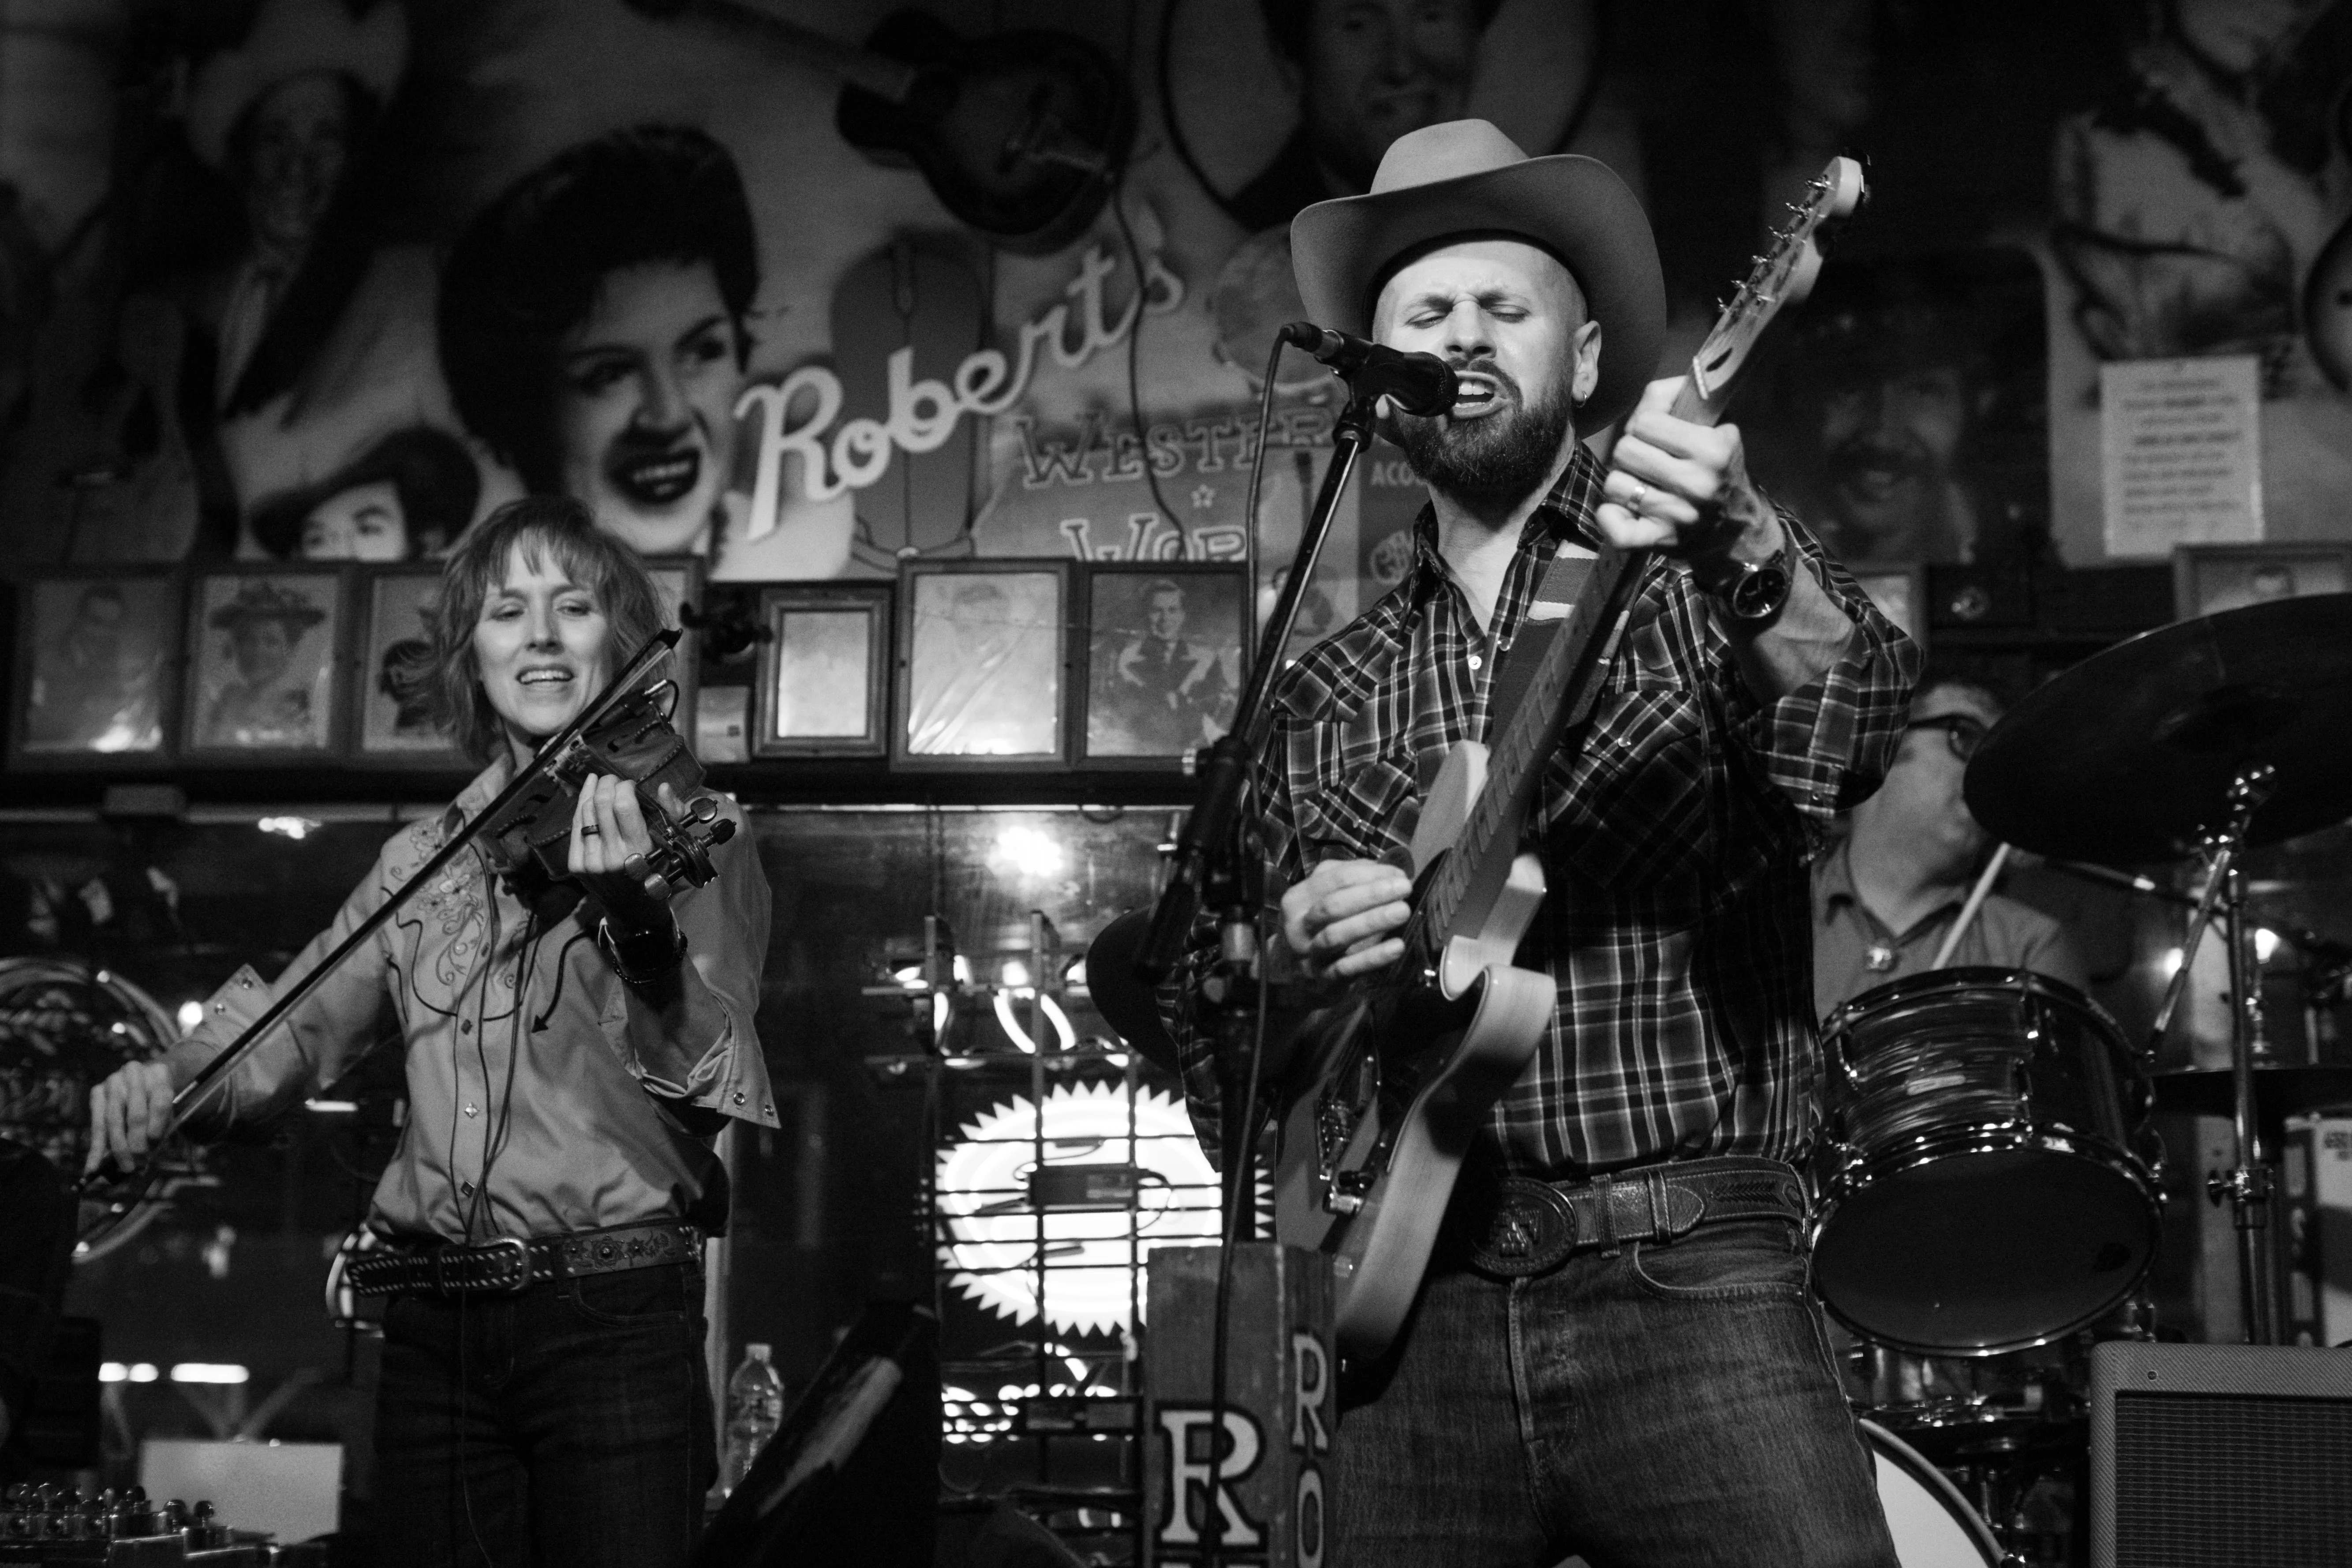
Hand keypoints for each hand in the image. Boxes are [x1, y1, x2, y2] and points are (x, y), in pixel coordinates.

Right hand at [86, 1058, 175, 1174]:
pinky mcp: (96, 1092)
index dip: (158, 1123)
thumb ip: (160, 1131)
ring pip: (114, 1120)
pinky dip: (96, 1149)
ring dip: (118, 1148)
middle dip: (136, 1142)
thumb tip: (144, 1161)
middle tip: (138, 1165)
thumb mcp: (167, 1112)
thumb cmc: (158, 1103)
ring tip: (124, 1168)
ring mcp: (113, 1081)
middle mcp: (135, 1074)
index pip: (160, 1100)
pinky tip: (93, 1168)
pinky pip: (97, 1124)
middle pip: (136, 1113)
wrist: (143, 1080)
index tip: (154, 1142)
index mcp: (160, 1073)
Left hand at [568, 774, 684, 932]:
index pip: (623, 805)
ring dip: (592, 792)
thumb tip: (664, 787)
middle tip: (613, 779)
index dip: (624, 787)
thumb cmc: (657, 873)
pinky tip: (587, 796)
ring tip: (599, 782)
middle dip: (607, 784)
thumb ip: (672, 814)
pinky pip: (575, 827)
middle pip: (601, 804)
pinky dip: (581, 808)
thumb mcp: (671, 846)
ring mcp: (591, 861)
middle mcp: (612, 856)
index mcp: (638, 850)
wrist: (633, 909)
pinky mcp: (576, 865)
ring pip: (585, 812)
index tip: (630, 785)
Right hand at [1278, 859, 1413, 985]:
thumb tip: (1384, 870)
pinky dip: (1373, 957)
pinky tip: (1397, 946)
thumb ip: (1347, 881)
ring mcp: (1308, 954)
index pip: (1334, 879)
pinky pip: (1348, 968)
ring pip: (1337, 936)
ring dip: (1372, 921)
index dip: (1369, 874)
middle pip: (1333, 905)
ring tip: (1403, 911)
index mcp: (1299, 898)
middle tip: (1404, 888)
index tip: (1399, 875)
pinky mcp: (1322, 979)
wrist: (1291, 974)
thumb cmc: (1315, 928)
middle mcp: (1298, 925)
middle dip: (1371, 894)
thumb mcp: (1320, 899)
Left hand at [1594, 377, 1780, 569]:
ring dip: (1623, 482)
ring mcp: (1678, 516)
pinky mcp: (1661, 541)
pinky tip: (1621, 510)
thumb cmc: (1723, 471)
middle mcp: (1696, 483)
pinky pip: (1619, 531)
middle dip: (1631, 450)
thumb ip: (1685, 401)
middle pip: (1625, 450)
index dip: (1645, 421)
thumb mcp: (1720, 428)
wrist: (1740, 528)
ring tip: (1642, 484)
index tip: (1657, 431)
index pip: (1646, 420)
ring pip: (1615, 484)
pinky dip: (1611, 519)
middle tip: (1647, 459)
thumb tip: (1656, 390)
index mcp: (1713, 450)